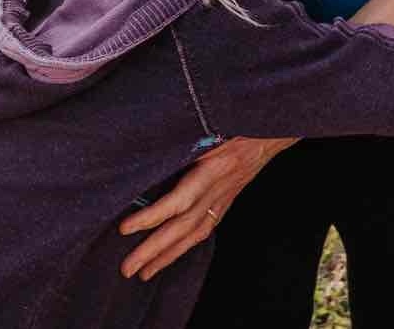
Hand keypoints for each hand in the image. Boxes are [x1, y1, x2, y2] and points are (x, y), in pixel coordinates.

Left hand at [119, 136, 295, 280]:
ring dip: (168, 256)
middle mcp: (218, 189)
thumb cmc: (236, 119)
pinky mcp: (226, 201)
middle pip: (182, 227)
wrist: (268, 127)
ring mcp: (224, 198)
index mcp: (212, 169)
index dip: (151, 216)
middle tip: (127, 269)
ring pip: (194, 234)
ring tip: (145, 272)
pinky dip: (186, 245)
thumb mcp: (210, 123)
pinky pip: (205, 229)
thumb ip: (184, 139)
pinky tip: (173, 254)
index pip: (178, 201)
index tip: (125, 228)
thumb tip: (148, 150)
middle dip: (153, 250)